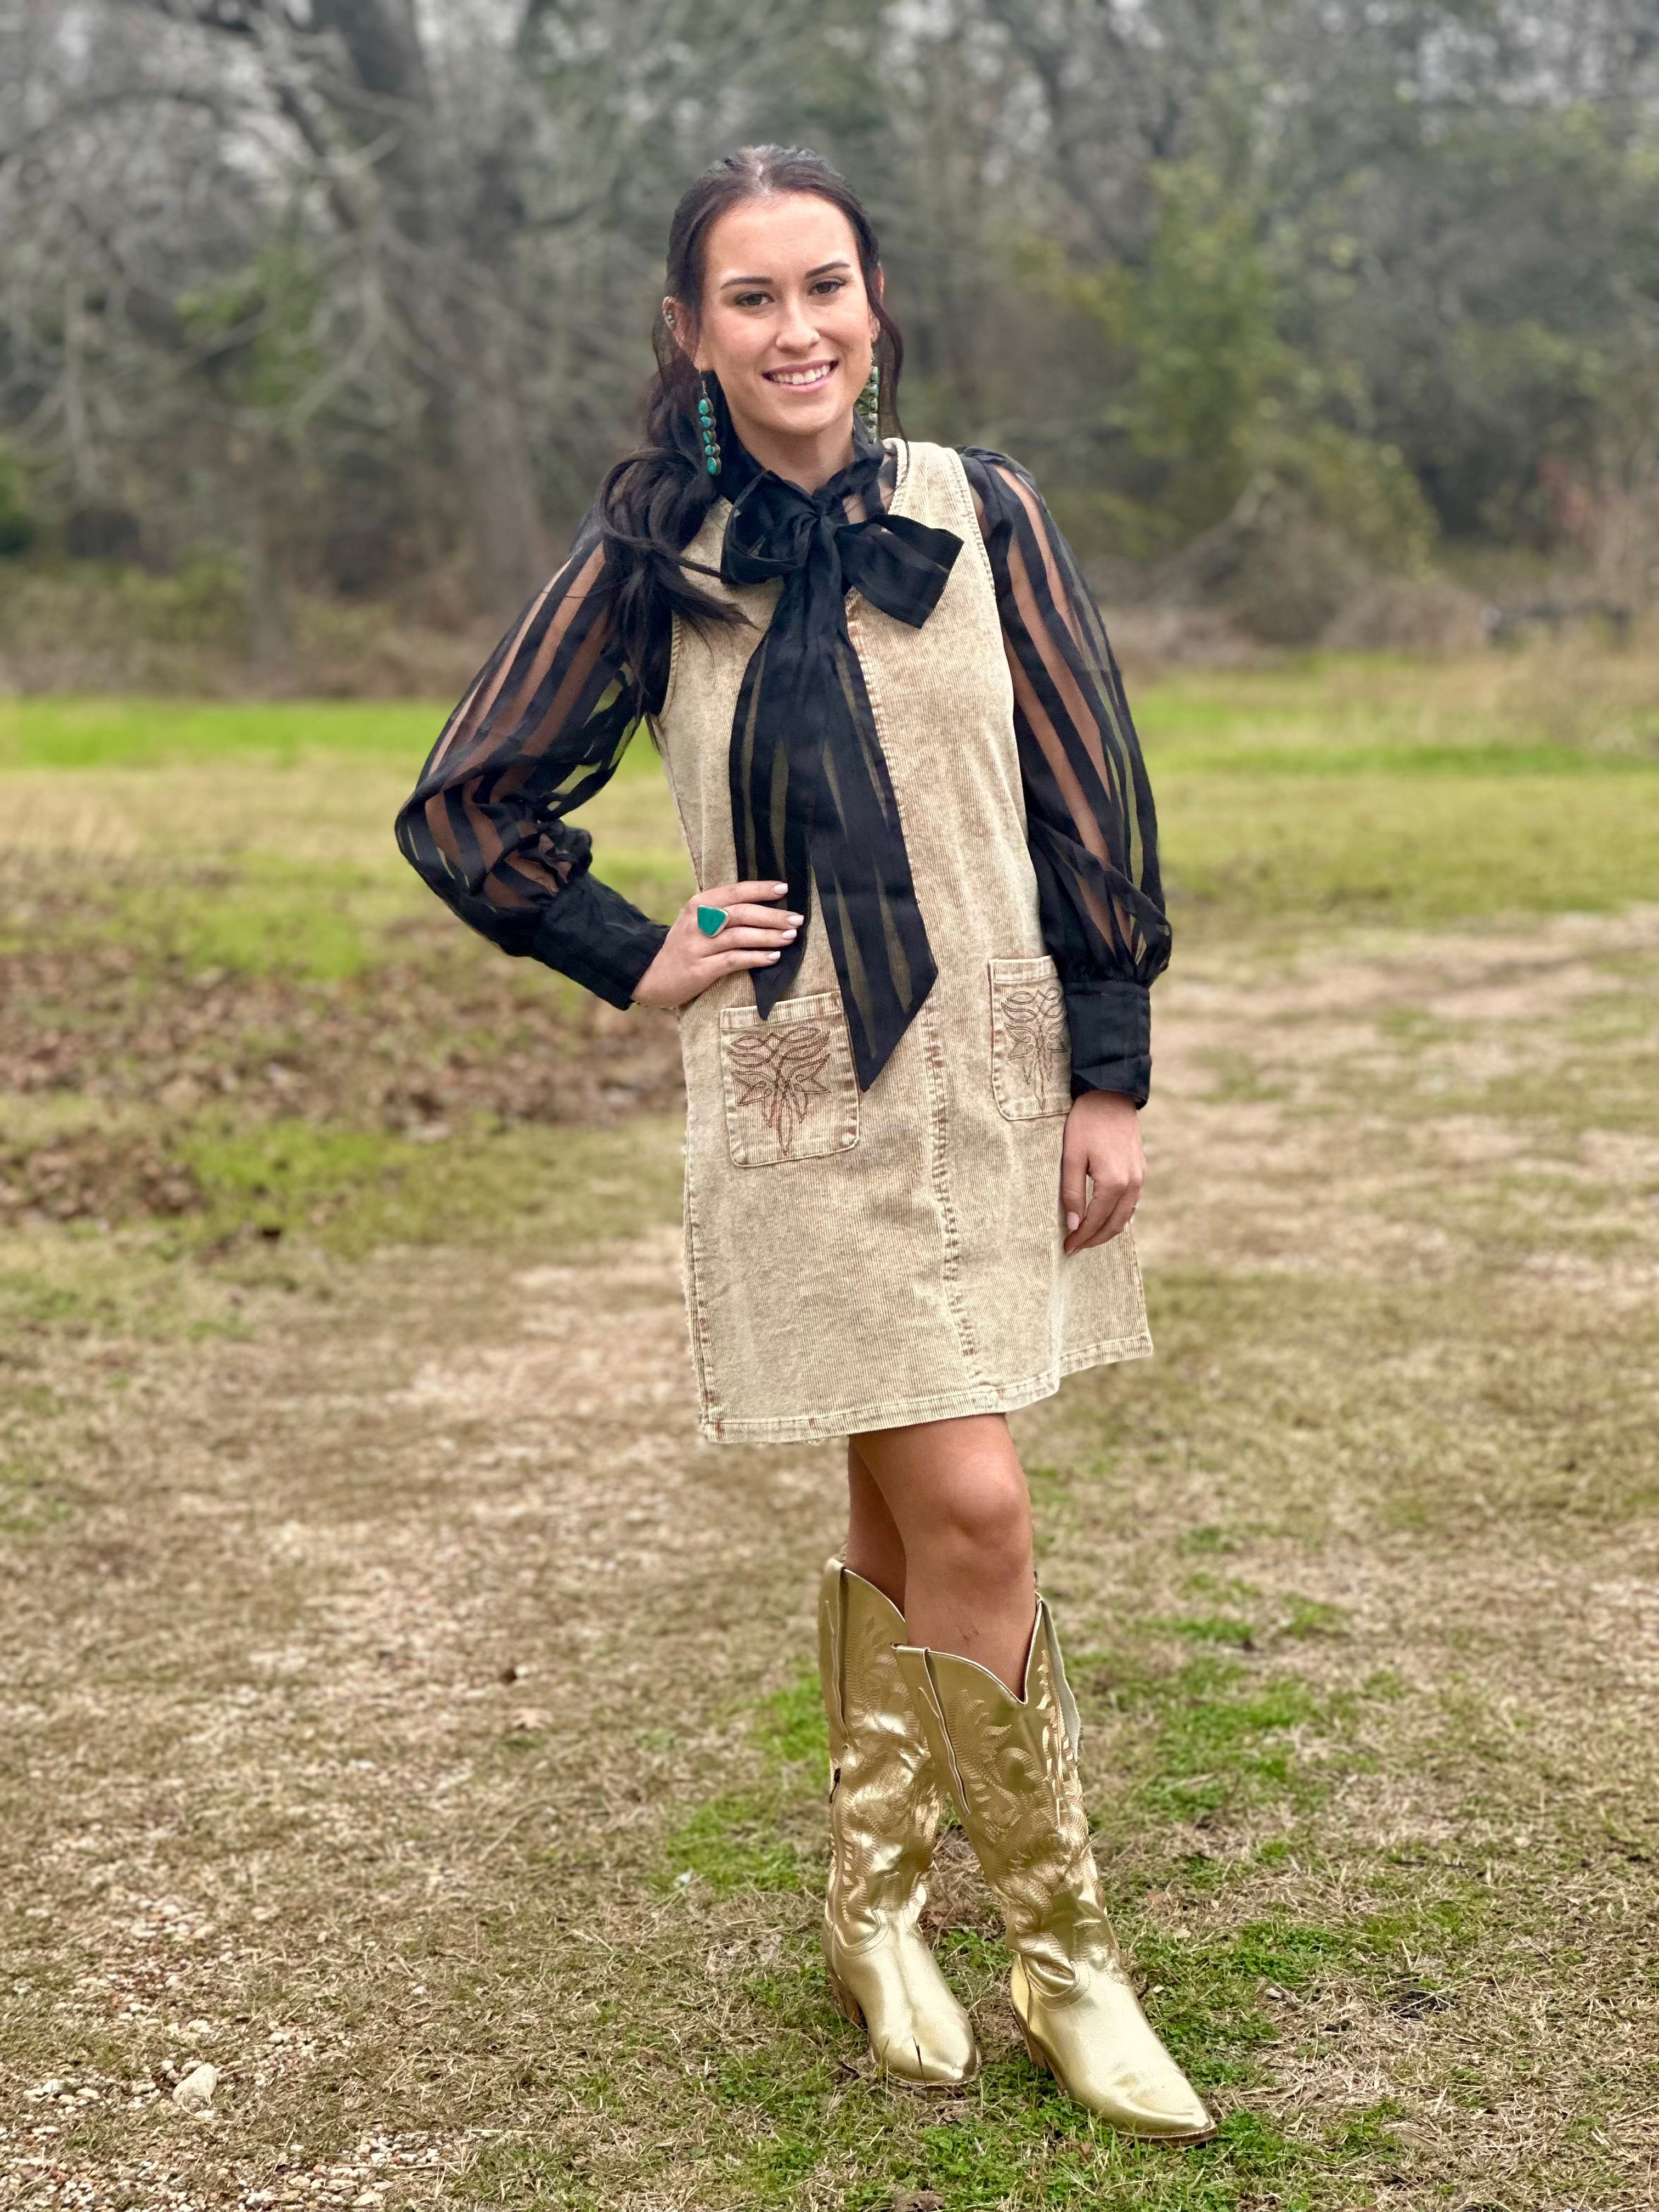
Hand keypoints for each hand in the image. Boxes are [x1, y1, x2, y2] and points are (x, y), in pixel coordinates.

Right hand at [632, 880, 802, 1009]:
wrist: (653, 976)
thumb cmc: (686, 945)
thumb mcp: (697, 921)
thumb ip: (723, 911)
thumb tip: (765, 904)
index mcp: (699, 904)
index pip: (735, 891)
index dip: (761, 889)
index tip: (785, 888)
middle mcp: (698, 922)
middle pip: (741, 913)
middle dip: (773, 915)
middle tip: (797, 919)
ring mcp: (698, 946)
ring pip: (740, 936)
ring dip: (769, 936)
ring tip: (791, 937)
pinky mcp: (701, 969)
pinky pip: (734, 960)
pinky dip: (756, 958)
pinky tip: (773, 957)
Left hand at [1060, 1089, 1143, 1253]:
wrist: (1111, 1095)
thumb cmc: (1086, 1124)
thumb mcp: (1071, 1158)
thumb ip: (1072, 1194)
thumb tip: (1073, 1225)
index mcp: (1114, 1183)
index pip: (1095, 1221)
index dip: (1080, 1237)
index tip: (1066, 1248)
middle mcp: (1132, 1184)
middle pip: (1114, 1225)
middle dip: (1094, 1240)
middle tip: (1075, 1247)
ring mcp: (1140, 1177)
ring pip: (1126, 1216)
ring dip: (1107, 1230)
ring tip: (1087, 1237)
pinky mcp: (1141, 1170)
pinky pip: (1131, 1203)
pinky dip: (1117, 1216)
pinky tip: (1103, 1216)